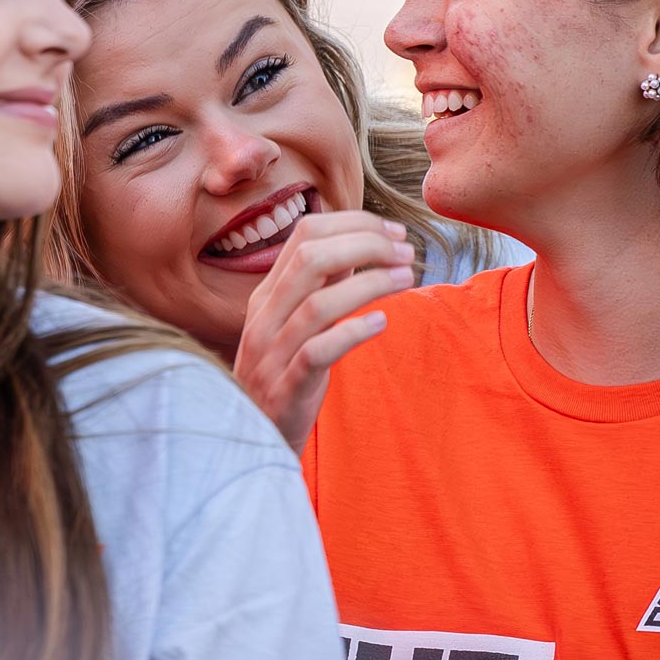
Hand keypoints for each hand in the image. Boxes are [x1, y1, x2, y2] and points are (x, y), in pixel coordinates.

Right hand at [232, 211, 414, 445]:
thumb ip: (323, 285)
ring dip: (369, 284)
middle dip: (365, 245)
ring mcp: (271, 353)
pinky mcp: (285, 387)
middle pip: (311, 259)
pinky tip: (381, 322)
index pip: (304, 235)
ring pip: (317, 304)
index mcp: (266, 294)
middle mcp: (263, 317)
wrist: (254, 435)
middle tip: (404, 252)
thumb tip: (361, 245)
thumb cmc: (285, 373)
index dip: (353, 224)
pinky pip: (317, 352)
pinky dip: (352, 332)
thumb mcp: (298, 322)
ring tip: (405, 280)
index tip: (392, 232)